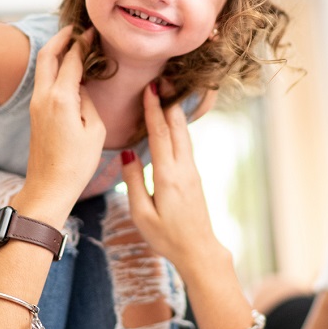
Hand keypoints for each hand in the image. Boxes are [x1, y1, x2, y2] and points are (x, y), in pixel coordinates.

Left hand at [18, 28, 105, 212]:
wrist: (49, 187)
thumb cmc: (76, 163)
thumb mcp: (95, 129)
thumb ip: (89, 100)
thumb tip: (82, 86)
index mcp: (61, 98)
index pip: (72, 60)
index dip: (83, 43)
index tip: (93, 33)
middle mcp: (44, 96)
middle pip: (48, 55)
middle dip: (61, 38)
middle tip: (76, 29)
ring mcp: (36, 104)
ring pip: (43, 67)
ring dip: (55, 51)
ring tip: (72, 43)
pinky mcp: (35, 112)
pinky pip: (43, 81)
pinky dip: (53, 67)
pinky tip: (66, 68)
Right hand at [121, 81, 217, 269]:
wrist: (199, 250)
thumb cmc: (166, 237)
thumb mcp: (142, 213)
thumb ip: (134, 181)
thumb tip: (128, 153)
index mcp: (168, 176)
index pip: (159, 135)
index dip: (154, 110)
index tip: (150, 88)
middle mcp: (183, 168)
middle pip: (176, 127)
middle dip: (169, 102)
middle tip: (161, 78)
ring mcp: (192, 171)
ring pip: (183, 133)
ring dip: (175, 111)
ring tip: (168, 92)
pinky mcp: (194, 175)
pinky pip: (185, 144)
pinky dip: (178, 126)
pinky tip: (173, 120)